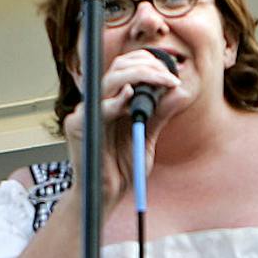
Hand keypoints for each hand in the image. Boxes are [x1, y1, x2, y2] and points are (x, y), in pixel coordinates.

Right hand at [60, 47, 183, 201]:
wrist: (107, 194)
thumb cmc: (123, 167)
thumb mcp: (148, 136)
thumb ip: (161, 114)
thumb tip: (181, 91)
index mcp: (113, 101)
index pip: (127, 67)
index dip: (148, 63)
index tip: (172, 75)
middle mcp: (99, 102)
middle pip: (118, 67)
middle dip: (147, 66)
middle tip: (170, 79)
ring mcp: (86, 112)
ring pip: (108, 80)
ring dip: (138, 76)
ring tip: (161, 83)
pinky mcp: (76, 126)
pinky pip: (97, 108)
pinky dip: (115, 101)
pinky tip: (131, 97)